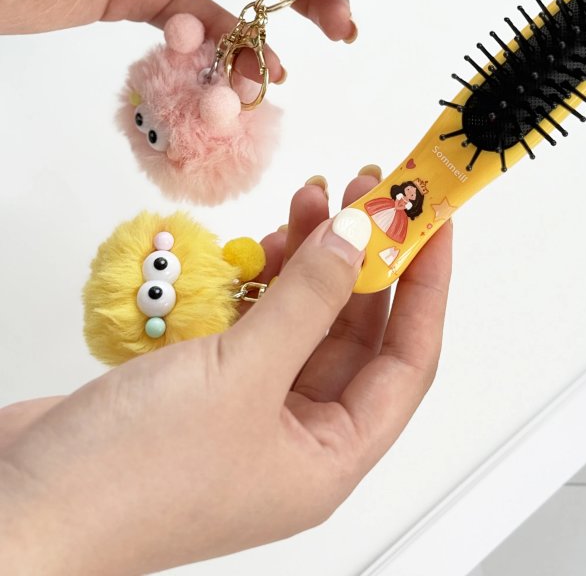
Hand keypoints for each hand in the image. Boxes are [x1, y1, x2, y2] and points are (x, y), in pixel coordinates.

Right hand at [0, 169, 451, 572]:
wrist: (19, 508)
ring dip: (314, 259)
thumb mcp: (241, 376)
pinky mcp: (203, 385)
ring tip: (315, 197)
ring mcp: (246, 410)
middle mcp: (294, 436)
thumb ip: (309, 300)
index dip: (425, 286)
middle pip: (356, 333)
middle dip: (365, 259)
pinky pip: (256, 321)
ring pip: (304, 320)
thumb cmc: (133, 473)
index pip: (406, 362)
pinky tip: (269, 241)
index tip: (431, 220)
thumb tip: (362, 237)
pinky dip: (266, 279)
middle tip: (368, 189)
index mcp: (326, 458)